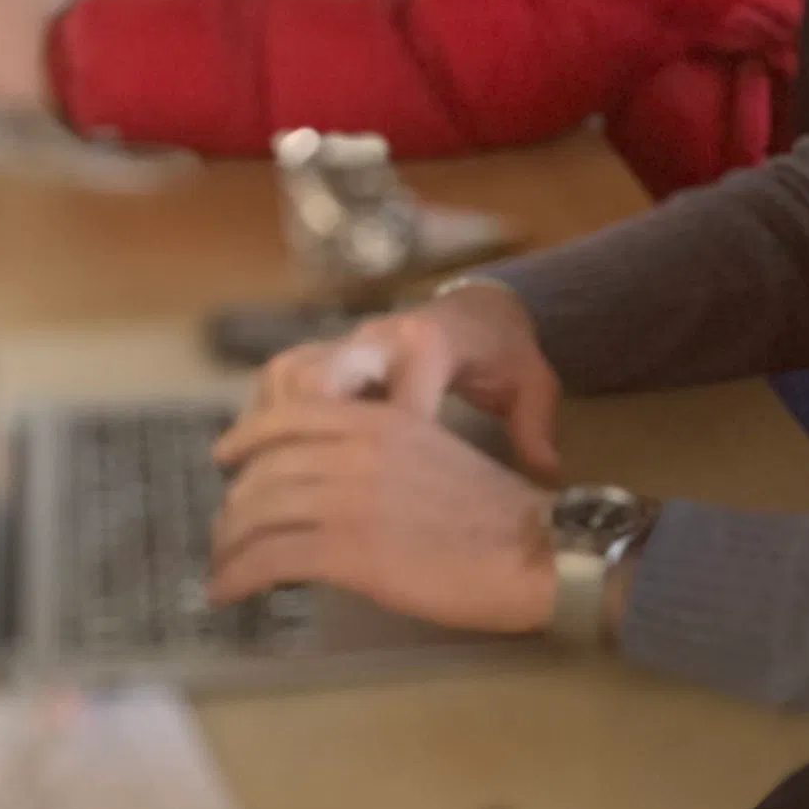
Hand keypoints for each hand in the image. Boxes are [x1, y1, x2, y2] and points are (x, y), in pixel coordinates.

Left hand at [206, 396, 553, 631]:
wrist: (533, 550)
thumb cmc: (496, 514)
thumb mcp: (433, 455)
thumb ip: (381, 455)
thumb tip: (337, 485)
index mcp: (378, 421)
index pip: (287, 419)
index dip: (246, 440)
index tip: (226, 460)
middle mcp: (354, 451)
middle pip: (263, 471)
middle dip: (234, 506)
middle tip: (226, 534)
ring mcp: (348, 500)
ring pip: (256, 514)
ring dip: (228, 546)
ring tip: (223, 570)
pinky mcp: (349, 550)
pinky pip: (269, 558)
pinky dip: (237, 576)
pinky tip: (229, 592)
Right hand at [240, 276, 563, 480]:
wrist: (481, 311)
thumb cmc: (503, 353)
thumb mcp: (531, 384)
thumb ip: (535, 426)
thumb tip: (545, 470)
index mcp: (430, 345)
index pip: (395, 402)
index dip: (383, 450)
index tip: (376, 498)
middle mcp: (378, 337)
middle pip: (316, 378)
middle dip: (300, 433)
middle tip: (288, 489)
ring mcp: (346, 343)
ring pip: (287, 375)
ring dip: (272, 426)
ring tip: (262, 481)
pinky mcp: (328, 352)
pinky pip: (281, 379)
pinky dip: (269, 417)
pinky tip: (266, 463)